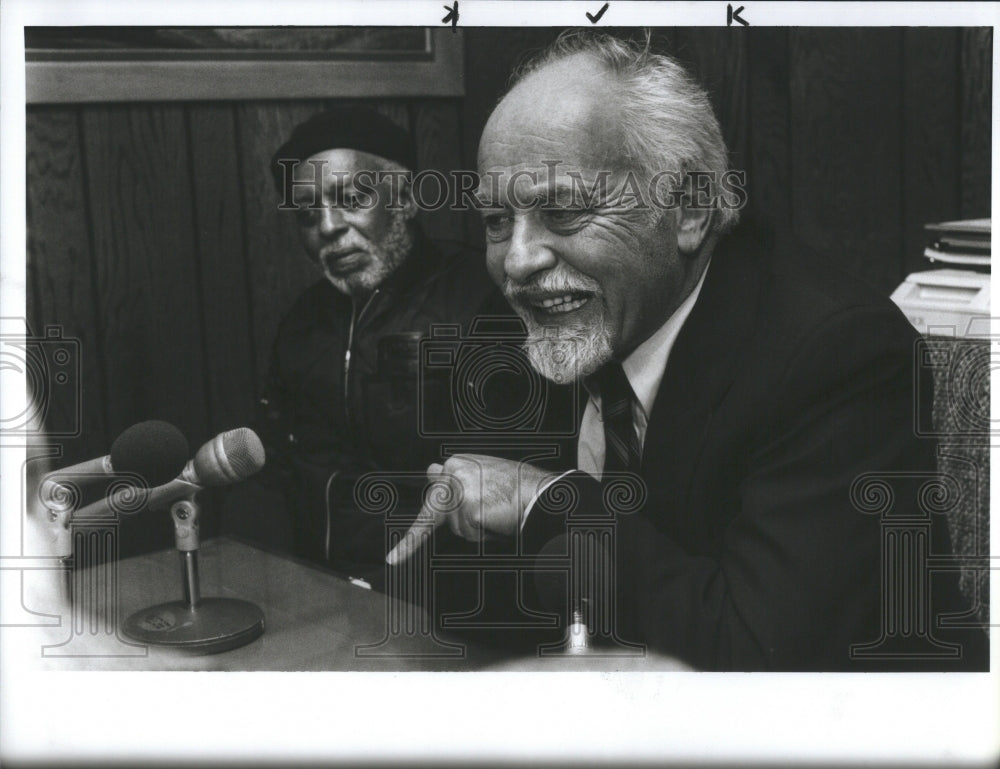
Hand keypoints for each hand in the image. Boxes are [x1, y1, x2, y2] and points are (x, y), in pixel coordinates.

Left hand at [385, 454, 552, 564]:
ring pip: (455, 527)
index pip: (432, 483)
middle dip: (430, 533)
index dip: (418, 514)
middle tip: (399, 557)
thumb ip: (459, 477)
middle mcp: (454, 472)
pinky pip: (469, 534)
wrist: (543, 495)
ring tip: (498, 515)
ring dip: (476, 529)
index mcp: (458, 462)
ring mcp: (459, 490)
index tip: (392, 552)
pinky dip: (485, 534)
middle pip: (438, 513)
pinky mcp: (467, 508)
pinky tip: (498, 521)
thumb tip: (431, 470)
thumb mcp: (487, 474)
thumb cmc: (520, 488)